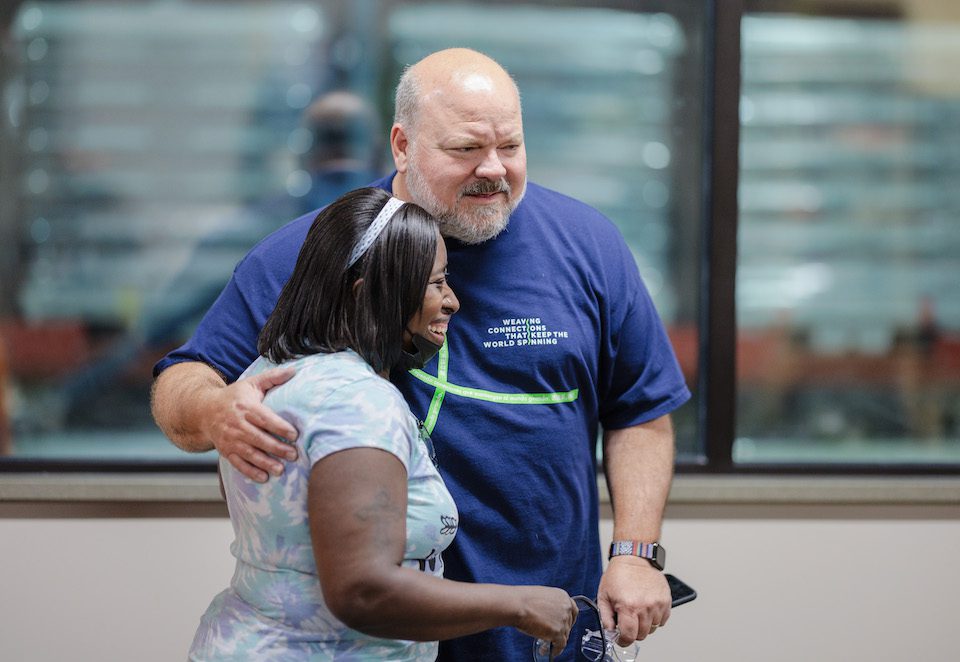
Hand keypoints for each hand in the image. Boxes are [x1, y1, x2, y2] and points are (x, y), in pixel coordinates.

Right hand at [202, 367, 298, 481]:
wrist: (204, 411)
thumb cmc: (233, 397)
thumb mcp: (250, 384)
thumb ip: (272, 378)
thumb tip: (293, 370)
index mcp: (245, 408)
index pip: (264, 418)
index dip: (279, 427)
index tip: (294, 434)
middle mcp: (237, 425)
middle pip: (259, 438)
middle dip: (277, 448)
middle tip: (294, 454)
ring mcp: (230, 440)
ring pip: (249, 453)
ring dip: (266, 463)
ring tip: (281, 469)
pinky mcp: (226, 451)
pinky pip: (239, 464)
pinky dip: (251, 472)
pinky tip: (264, 477)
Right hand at [515, 586, 579, 654]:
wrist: (517, 604)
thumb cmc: (523, 599)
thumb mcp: (542, 595)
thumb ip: (550, 604)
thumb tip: (549, 613)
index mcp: (562, 596)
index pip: (573, 610)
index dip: (569, 619)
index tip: (565, 624)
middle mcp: (566, 607)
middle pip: (569, 623)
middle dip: (562, 630)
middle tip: (554, 634)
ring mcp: (563, 620)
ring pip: (565, 635)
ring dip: (557, 640)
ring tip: (547, 644)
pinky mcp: (557, 632)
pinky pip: (560, 644)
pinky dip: (556, 649)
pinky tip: (549, 650)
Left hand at [597, 556, 669, 644]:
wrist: (634, 558)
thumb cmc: (618, 574)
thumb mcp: (603, 595)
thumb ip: (605, 617)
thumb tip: (610, 632)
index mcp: (628, 607)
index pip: (629, 636)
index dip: (623, 641)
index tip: (622, 639)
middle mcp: (644, 607)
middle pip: (642, 634)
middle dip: (633, 632)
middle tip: (628, 622)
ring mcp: (657, 604)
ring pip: (653, 628)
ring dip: (645, 625)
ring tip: (638, 612)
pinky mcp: (666, 600)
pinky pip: (663, 620)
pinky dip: (656, 618)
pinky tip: (647, 608)